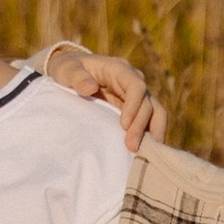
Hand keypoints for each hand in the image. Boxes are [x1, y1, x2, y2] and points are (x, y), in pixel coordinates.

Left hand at [44, 43, 162, 152]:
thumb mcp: (66, 69)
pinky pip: (150, 122)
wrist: (71, 72)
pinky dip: (150, 137)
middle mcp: (133, 81)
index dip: (134, 106)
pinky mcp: (135, 110)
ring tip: (144, 154)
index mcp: (119, 69)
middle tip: (131, 147)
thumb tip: (90, 88)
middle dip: (142, 126)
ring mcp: (136, 96)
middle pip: (149, 103)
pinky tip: (144, 153)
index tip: (123, 125)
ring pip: (156, 113)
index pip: (136, 86)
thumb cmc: (69, 69)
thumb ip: (76, 77)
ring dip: (153, 133)